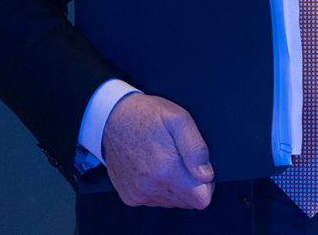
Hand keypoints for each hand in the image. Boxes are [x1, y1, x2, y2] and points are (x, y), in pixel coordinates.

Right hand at [101, 92, 214, 209]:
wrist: (111, 117)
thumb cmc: (147, 115)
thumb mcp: (178, 119)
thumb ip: (195, 148)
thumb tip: (206, 175)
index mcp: (167, 170)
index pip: (201, 200)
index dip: (206, 186)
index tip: (198, 169)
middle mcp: (151, 187)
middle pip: (187, 203)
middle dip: (190, 186)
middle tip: (180, 161)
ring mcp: (138, 194)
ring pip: (171, 203)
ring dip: (173, 188)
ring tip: (164, 161)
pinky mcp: (129, 196)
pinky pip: (154, 201)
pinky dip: (157, 189)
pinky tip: (151, 168)